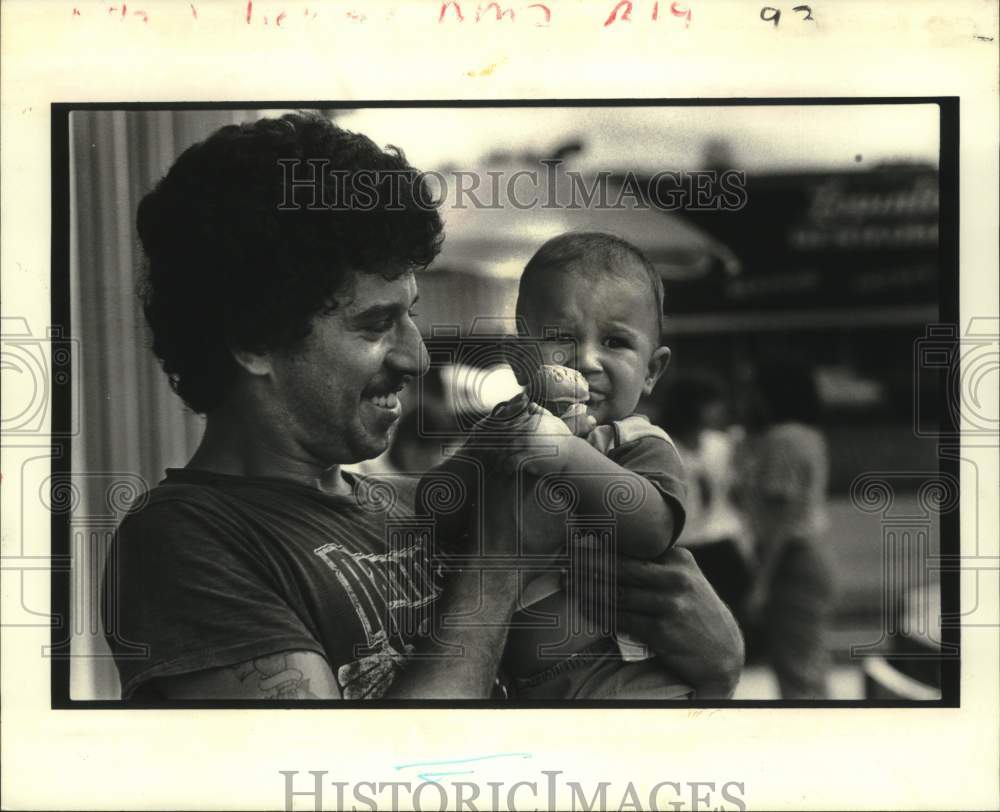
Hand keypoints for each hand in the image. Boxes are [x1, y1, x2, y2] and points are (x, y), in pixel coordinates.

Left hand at [485, 395, 592, 476]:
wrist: (571, 454)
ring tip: (493, 462)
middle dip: (493, 443)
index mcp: (528, 422)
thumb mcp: (552, 421)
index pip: (507, 424)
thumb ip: (539, 412)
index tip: (487, 435)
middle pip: (502, 437)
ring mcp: (526, 445)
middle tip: (485, 450)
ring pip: (504, 450)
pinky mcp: (528, 458)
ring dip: (498, 456)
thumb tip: (530, 404)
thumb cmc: (562, 438)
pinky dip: (506, 466)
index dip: (495, 429)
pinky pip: (511, 463)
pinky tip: (505, 470)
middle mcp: (525, 432)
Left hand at [582, 547, 744, 697]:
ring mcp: (670, 606)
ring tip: (569, 583)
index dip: (602, 547)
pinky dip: (601, 613)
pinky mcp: (663, 632)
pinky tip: (586, 607)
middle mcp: (676, 579)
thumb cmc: (696, 611)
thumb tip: (612, 550)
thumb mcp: (686, 578)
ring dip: (589, 589)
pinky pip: (622, 620)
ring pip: (618, 595)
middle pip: (621, 569)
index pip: (633, 550)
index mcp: (679, 560)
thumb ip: (658, 564)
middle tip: (566, 561)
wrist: (722, 651)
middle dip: (589, 564)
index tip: (577, 543)